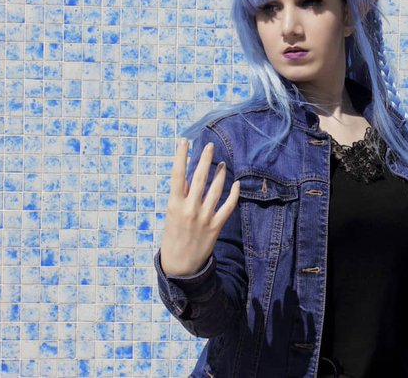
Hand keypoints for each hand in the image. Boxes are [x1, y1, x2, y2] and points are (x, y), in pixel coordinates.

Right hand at [160, 139, 239, 276]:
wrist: (180, 267)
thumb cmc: (173, 237)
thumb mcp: (171, 216)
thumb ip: (180, 198)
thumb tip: (188, 179)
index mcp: (174, 205)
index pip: (177, 175)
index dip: (180, 156)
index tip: (183, 141)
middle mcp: (190, 209)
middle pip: (199, 178)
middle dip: (204, 159)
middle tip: (209, 146)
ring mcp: (204, 217)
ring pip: (215, 189)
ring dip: (220, 174)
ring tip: (222, 163)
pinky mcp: (216, 226)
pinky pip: (228, 206)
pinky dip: (234, 194)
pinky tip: (236, 184)